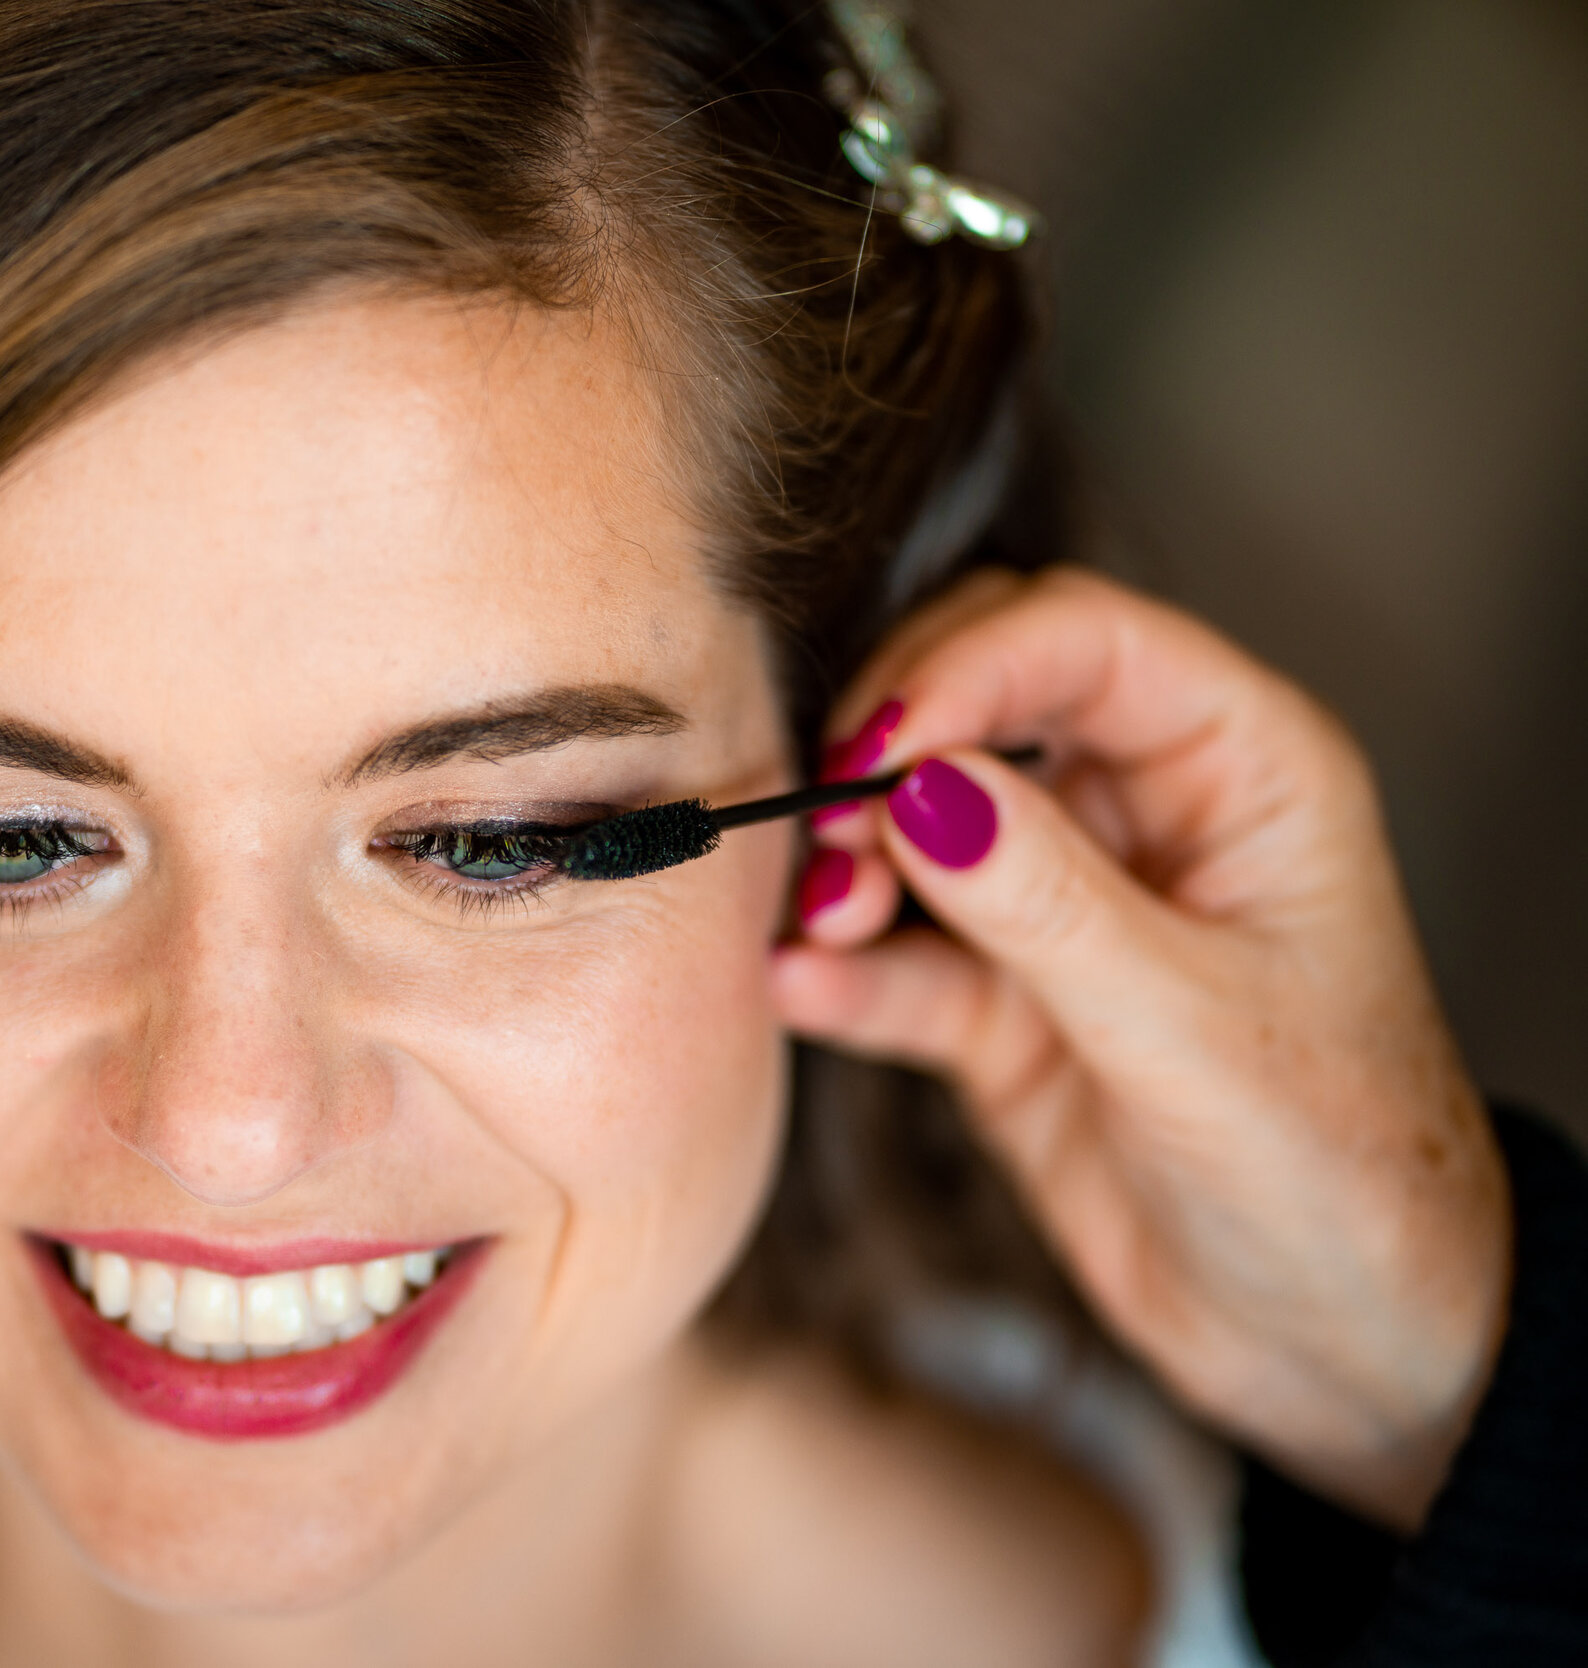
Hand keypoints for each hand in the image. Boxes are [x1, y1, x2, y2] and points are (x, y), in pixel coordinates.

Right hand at [771, 568, 1510, 1530]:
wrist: (1339, 1346)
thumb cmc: (1342, 1173)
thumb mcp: (1197, 1029)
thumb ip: (1050, 903)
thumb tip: (920, 786)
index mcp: (1243, 772)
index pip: (1083, 642)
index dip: (968, 669)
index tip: (878, 747)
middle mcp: (1147, 816)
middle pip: (980, 700)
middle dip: (889, 749)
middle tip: (831, 826)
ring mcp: (1066, 910)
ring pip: (920, 824)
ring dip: (854, 861)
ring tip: (823, 920)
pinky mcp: (1005, 1007)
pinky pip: (902, 959)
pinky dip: (844, 968)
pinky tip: (800, 985)